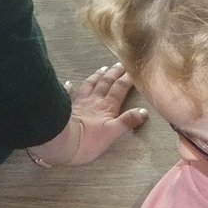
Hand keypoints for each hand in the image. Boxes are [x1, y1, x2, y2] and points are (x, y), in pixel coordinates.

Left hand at [32, 65, 146, 165]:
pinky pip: (69, 95)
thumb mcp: (113, 133)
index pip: (119, 89)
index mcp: (106, 106)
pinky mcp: (68, 109)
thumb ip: (128, 121)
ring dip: (97, 76)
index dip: (127, 79)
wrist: (63, 144)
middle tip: (120, 64)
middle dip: (114, 73)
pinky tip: (69, 83)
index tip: (133, 70)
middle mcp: (94, 101)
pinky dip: (70, 88)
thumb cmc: (88, 141)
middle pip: (106, 83)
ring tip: (102, 69)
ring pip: (90, 85)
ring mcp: (80, 103)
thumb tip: (144, 111)